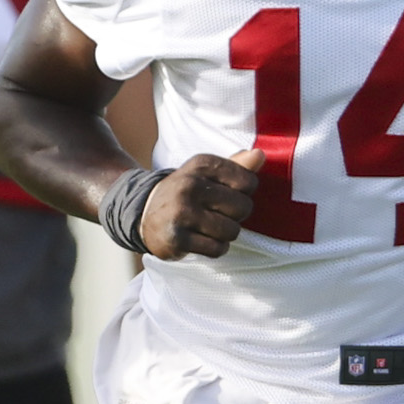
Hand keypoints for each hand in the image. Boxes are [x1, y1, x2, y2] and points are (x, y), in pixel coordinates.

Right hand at [138, 150, 262, 259]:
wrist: (143, 213)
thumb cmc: (187, 192)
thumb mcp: (207, 173)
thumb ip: (236, 165)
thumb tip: (260, 155)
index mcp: (201, 164)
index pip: (247, 181)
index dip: (244, 193)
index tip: (227, 194)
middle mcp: (191, 185)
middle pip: (243, 207)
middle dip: (236, 216)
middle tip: (217, 214)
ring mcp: (182, 212)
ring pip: (232, 231)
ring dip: (225, 235)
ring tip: (209, 228)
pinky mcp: (177, 238)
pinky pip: (217, 249)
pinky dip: (214, 249)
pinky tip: (200, 240)